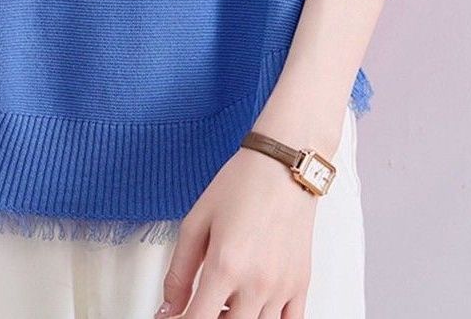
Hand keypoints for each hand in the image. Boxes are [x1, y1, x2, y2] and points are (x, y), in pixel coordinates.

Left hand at [157, 144, 320, 318]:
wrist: (283, 166)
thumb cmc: (242, 185)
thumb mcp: (196, 221)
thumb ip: (178, 270)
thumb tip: (168, 306)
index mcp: (225, 266)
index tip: (175, 317)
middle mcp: (256, 283)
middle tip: (200, 304)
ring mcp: (281, 288)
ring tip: (224, 303)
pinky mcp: (301, 285)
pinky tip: (253, 310)